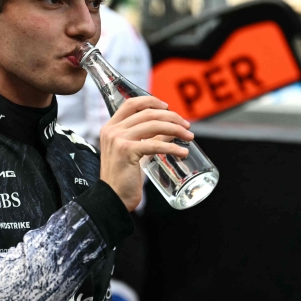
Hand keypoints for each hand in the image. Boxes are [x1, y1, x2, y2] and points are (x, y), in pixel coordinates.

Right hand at [99, 96, 192, 211]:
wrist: (112, 198)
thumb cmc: (123, 178)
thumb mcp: (135, 153)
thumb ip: (148, 139)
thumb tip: (171, 131)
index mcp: (111, 127)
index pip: (132, 104)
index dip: (151, 101)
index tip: (167, 107)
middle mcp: (113, 130)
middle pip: (147, 113)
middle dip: (172, 117)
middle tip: (186, 126)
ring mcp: (118, 139)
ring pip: (153, 125)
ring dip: (176, 129)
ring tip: (189, 137)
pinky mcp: (127, 151)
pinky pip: (155, 144)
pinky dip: (172, 147)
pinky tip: (182, 152)